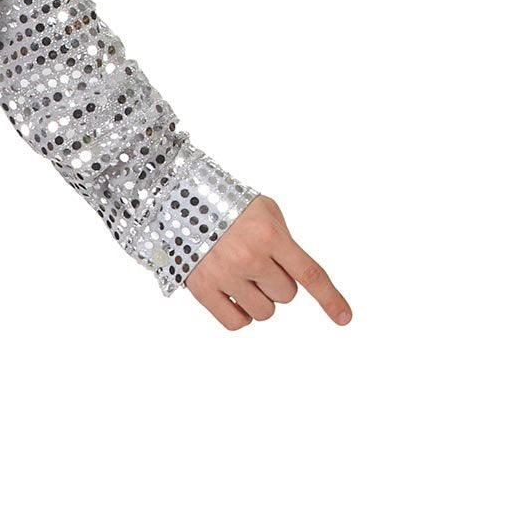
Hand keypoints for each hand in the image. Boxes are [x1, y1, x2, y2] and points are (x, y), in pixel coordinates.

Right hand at [184, 194, 351, 330]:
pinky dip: (241, 315)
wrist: (179, 202)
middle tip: (258, 265)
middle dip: (277, 283)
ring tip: (243, 277)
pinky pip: (236, 323)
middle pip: (286, 295)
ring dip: (260, 299)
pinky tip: (233, 296)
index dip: (330, 299)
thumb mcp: (266, 212)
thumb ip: (286, 242)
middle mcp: (250, 257)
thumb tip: (299, 276)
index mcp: (270, 236)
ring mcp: (225, 275)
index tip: (344, 318)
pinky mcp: (203, 289)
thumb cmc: (229, 207)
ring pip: (265, 312)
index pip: (310, 274)